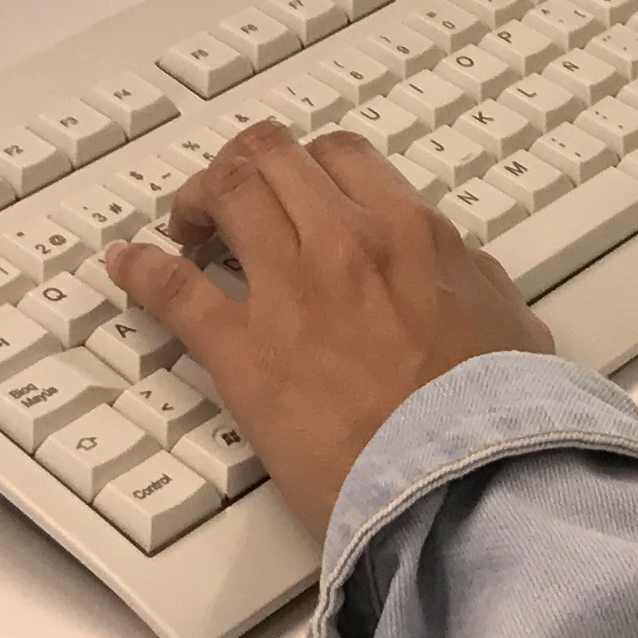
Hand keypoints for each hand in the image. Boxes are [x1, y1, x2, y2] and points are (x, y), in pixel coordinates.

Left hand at [104, 125, 549, 534]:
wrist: (462, 482)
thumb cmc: (492, 418)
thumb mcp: (511, 326)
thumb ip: (475, 282)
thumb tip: (462, 271)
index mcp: (410, 232)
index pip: (340, 155)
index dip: (306, 164)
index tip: (294, 184)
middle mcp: (344, 243)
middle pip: (268, 158)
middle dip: (241, 166)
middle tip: (228, 194)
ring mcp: (289, 291)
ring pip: (222, 196)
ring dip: (194, 200)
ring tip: (184, 222)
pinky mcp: (244, 352)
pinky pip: (174, 289)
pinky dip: (142, 269)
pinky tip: (125, 265)